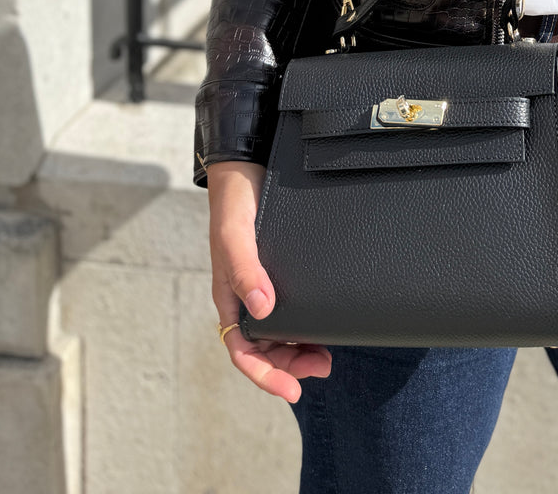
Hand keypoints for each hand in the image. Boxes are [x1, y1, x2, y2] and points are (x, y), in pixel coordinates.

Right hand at [207, 160, 331, 401]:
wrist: (247, 168)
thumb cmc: (234, 203)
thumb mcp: (235, 236)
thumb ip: (245, 270)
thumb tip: (263, 310)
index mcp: (230, 296)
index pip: (243, 351)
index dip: (266, 375)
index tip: (293, 389)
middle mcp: (247, 296)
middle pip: (265, 348)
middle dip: (291, 365)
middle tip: (324, 365)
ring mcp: (264, 285)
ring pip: (280, 332)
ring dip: (300, 349)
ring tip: (327, 355)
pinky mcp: (282, 270)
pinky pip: (292, 308)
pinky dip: (307, 322)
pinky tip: (324, 323)